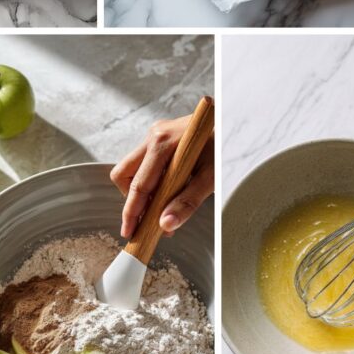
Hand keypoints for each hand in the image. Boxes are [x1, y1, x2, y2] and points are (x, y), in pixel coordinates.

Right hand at [110, 116, 213, 238]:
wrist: (228, 121)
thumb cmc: (222, 145)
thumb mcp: (210, 176)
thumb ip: (188, 201)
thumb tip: (165, 225)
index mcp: (162, 143)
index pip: (139, 184)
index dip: (132, 212)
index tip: (129, 232)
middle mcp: (153, 136)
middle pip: (124, 174)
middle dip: (132, 201)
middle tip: (144, 224)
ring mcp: (154, 135)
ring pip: (131, 169)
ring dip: (142, 192)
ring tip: (161, 208)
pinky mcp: (158, 138)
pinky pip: (144, 163)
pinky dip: (150, 182)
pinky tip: (167, 192)